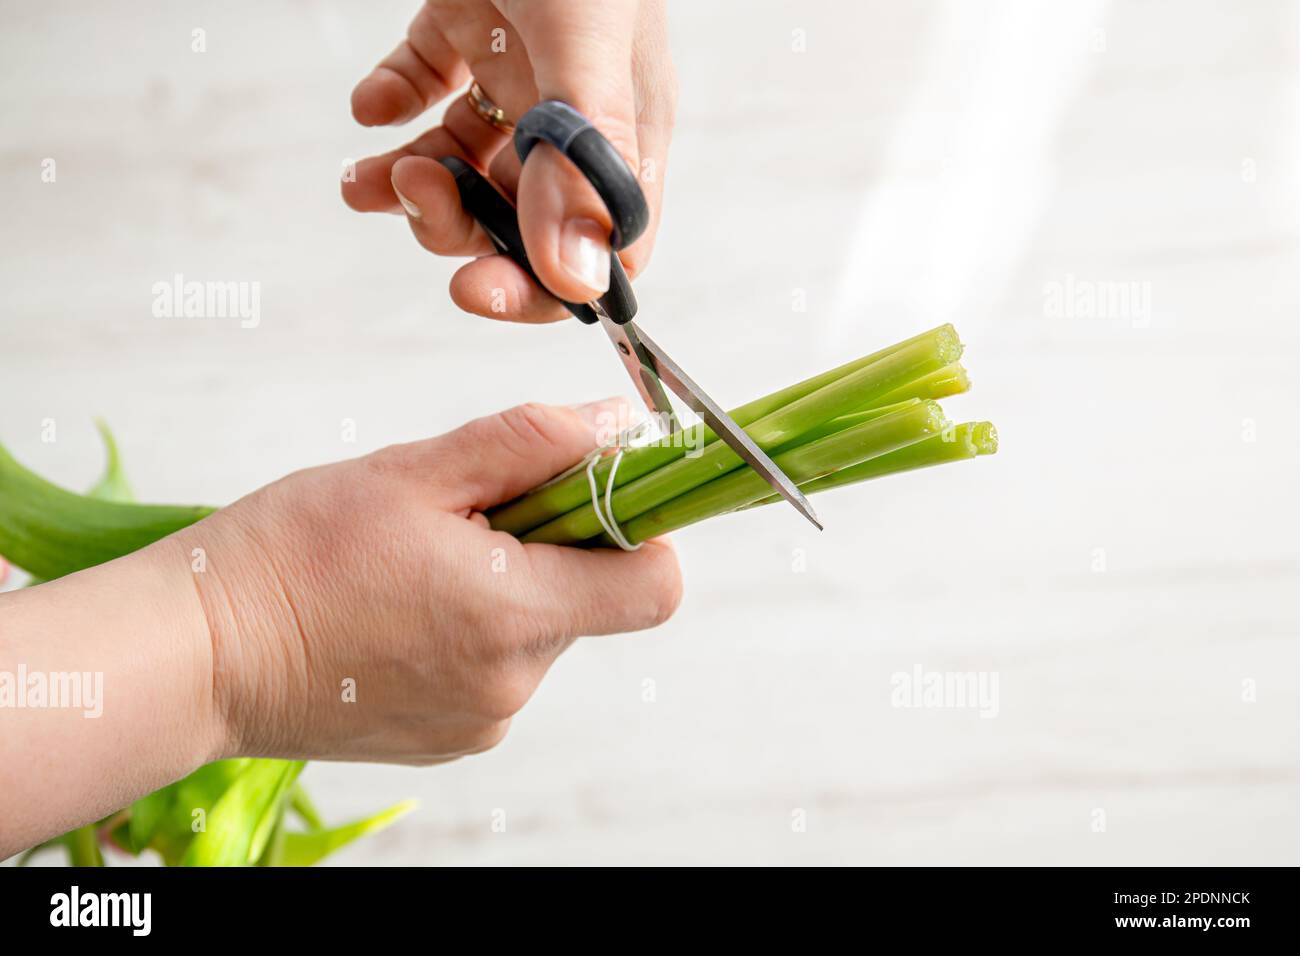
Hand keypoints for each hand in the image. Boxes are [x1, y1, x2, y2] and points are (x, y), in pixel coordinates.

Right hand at [182, 400, 681, 763]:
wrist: (200, 656)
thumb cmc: (291, 556)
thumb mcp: (412, 473)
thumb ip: (527, 444)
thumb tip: (616, 427)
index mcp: (512, 615)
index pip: (653, 585)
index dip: (641, 527)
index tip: (596, 490)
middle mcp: (511, 683)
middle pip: (593, 600)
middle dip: (552, 545)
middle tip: (467, 517)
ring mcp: (483, 720)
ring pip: (543, 631)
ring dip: (508, 587)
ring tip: (420, 566)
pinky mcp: (455, 738)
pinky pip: (501, 669)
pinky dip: (476, 630)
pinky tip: (406, 608)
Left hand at [342, 0, 676, 321]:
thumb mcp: (584, 39)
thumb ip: (578, 153)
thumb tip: (577, 277)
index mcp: (623, 127)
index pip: (597, 250)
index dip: (538, 286)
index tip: (475, 289)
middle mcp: (571, 114)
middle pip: (519, 219)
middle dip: (458, 224)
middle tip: (412, 193)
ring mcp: (517, 73)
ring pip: (466, 166)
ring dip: (411, 183)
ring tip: (368, 176)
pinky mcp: (466, 26)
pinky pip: (425, 89)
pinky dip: (392, 107)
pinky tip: (373, 104)